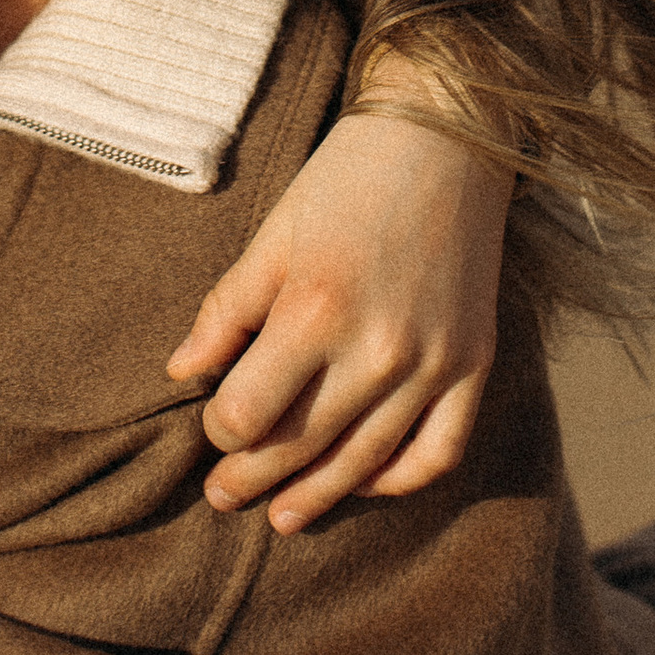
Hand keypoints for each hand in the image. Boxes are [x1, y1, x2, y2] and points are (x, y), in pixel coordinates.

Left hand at [166, 110, 511, 532]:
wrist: (446, 138)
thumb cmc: (344, 179)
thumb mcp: (272, 235)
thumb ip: (226, 309)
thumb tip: (181, 373)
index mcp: (315, 309)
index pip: (248, 412)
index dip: (220, 430)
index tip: (211, 426)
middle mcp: (377, 349)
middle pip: (301, 447)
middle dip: (252, 479)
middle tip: (223, 496)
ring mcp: (433, 363)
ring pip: (364, 464)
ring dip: (317, 496)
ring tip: (281, 517)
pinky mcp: (474, 364)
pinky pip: (438, 453)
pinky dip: (398, 480)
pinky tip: (362, 482)